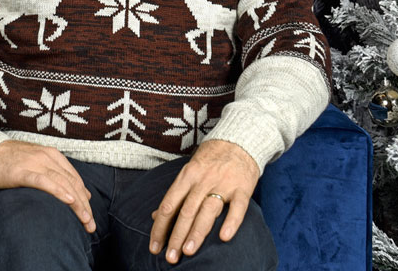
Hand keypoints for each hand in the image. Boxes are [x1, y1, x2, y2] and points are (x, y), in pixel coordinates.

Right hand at [0, 140, 94, 232]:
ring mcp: (35, 163)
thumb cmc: (9, 160)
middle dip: (84, 206)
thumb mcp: (37, 163)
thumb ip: (58, 175)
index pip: (75, 179)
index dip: (85, 199)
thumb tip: (80, 193)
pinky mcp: (21, 171)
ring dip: (76, 203)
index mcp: (52, 155)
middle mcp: (47, 157)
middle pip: (72, 183)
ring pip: (62, 184)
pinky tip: (68, 200)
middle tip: (91, 225)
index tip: (90, 217)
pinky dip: (57, 191)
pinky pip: (43, 181)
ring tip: (84, 219)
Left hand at [149, 140, 258, 263]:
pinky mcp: (242, 188)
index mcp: (186, 176)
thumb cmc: (211, 159)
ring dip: (197, 232)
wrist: (239, 140)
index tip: (155, 247)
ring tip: (188, 251)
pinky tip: (224, 237)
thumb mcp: (189, 171)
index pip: (168, 205)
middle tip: (170, 258)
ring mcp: (223, 183)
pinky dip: (231, 222)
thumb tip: (155, 215)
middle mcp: (202, 180)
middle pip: (186, 211)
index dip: (160, 227)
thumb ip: (175, 194)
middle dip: (176, 236)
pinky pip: (237, 207)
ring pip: (207, 210)